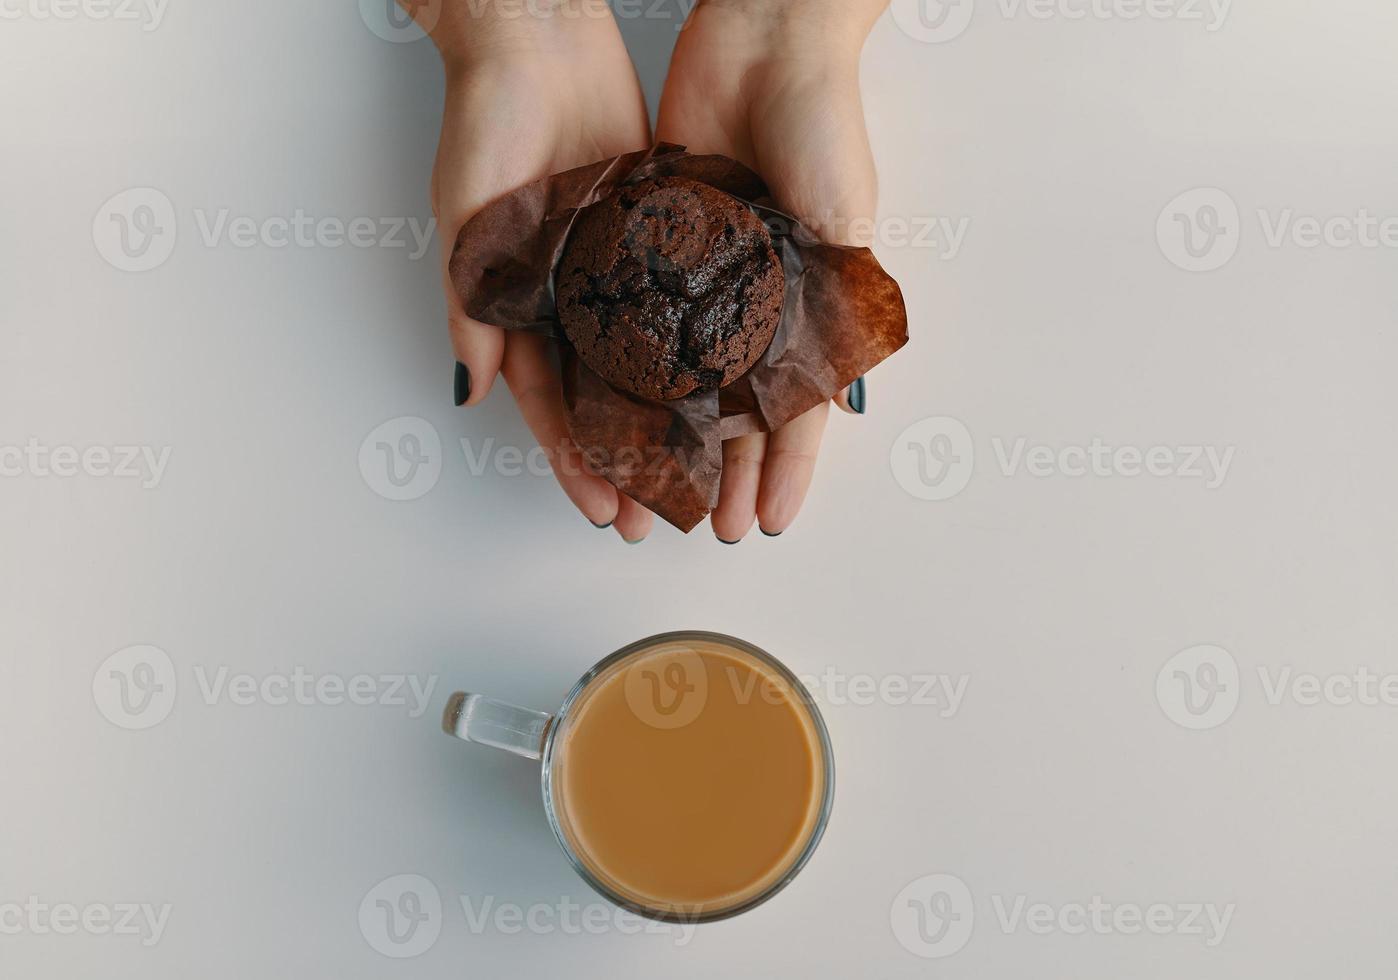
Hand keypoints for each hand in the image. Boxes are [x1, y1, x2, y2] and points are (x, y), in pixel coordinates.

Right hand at [417, 3, 656, 541]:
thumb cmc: (486, 120)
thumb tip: (471, 390)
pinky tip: (729, 386)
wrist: (539, 37)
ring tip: (705, 472)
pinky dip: (702, 344)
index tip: (602, 511)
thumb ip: (472, 307)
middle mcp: (571, 297)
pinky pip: (683, 300)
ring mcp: (616, 269)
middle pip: (604, 399)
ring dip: (672, 420)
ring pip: (650, 363)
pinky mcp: (658, 232)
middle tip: (660, 517)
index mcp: (518, 306)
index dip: (575, 461)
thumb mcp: (468, 221)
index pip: (551, 405)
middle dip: (629, 461)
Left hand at [658, 0, 886, 541]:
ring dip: (668, 441)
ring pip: (679, 381)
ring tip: (648, 491)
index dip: (783, 472)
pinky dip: (626, 368)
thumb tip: (845, 407)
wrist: (763, 39)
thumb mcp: (845, 227)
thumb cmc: (823, 126)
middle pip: (732, 410)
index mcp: (806, 306)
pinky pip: (637, 319)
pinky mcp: (655, 243)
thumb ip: (837, 315)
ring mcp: (702, 277)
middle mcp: (753, 301)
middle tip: (704, 530)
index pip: (793, 410)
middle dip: (722, 474)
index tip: (768, 523)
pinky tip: (613, 416)